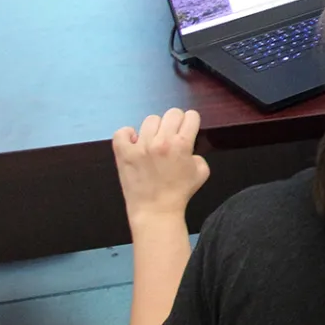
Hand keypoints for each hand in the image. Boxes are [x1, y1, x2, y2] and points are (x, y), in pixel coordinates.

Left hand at [112, 109, 210, 224]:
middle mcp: (161, 141)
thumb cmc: (179, 193)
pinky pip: (122, 132)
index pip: (191, 116)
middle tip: (172, 137)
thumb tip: (187, 148)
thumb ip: (198, 154)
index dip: (191, 123)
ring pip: (150, 120)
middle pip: (172, 113)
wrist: (155, 211)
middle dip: (176, 123)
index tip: (187, 131)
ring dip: (155, 130)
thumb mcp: (202, 172)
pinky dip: (128, 135)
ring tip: (153, 143)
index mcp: (182, 144)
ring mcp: (140, 146)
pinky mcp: (124, 153)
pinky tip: (135, 143)